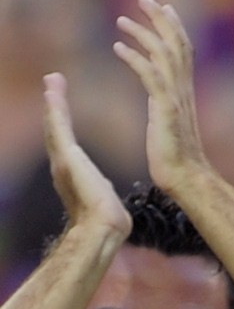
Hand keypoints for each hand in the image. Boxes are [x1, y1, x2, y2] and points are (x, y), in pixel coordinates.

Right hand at [42, 73, 129, 241]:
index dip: (61, 122)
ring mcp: (62, 160)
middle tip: (51, 83)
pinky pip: (59, 126)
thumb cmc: (108, 220)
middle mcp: (61, 165)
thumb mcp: (103, 198)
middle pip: (55, 129)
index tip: (60, 105)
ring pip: (55, 124)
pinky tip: (52, 91)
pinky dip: (55, 108)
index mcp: (71, 173)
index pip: (65, 141)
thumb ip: (100, 189)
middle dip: (53, 106)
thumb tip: (104, 190)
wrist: (104, 227)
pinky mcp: (67, 157)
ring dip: (53, 102)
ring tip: (52, 81)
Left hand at [114, 0, 205, 195]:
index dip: (173, 26)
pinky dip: (134, 58)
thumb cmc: (176, 159)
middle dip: (160, 18)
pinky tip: (117, 48)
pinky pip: (150, 75)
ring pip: (162, 53)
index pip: (183, 49)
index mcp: (184, 91)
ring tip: (121, 20)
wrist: (186, 179)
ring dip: (141, 33)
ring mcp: (175, 98)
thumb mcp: (169, 124)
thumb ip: (165, 105)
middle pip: (176, 43)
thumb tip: (159, 97)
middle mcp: (183, 89)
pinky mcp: (165, 108)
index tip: (163, 6)